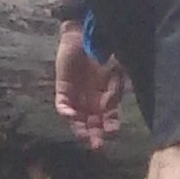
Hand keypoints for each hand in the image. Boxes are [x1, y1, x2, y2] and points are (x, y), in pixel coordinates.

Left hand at [53, 14, 123, 142]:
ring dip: (80, 129)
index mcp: (107, 99)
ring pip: (77, 119)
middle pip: (92, 124)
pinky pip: (62, 106)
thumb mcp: (116, 71)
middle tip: (96, 145)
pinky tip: (71, 117)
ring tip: (82, 136)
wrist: (85, 33)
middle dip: (94, 136)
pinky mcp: (63, 89)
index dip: (110, 129)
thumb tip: (111, 106)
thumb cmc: (104, 51)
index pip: (109, 120)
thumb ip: (115, 89)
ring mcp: (76, 97)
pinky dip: (66, 112)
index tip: (111, 135)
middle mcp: (91, 102)